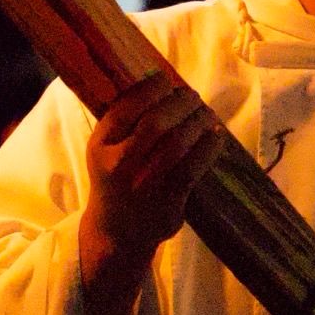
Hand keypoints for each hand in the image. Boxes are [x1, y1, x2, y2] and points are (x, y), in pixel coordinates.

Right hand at [78, 76, 226, 314]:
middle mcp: (118, 166)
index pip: (125, 108)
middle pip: (155, 123)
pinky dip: (209, 146)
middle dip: (180, 103)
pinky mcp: (168, 202)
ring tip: (205, 114)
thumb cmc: (117, 181)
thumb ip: (124, 121)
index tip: (165, 80)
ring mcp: (143, 186)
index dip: (150, 89)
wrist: (117, 233)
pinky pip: (194, 167)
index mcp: (99, 147)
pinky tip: (215, 136)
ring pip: (178, 143)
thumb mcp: (106, 151)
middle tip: (192, 97)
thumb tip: (163, 81)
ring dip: (198, 121)